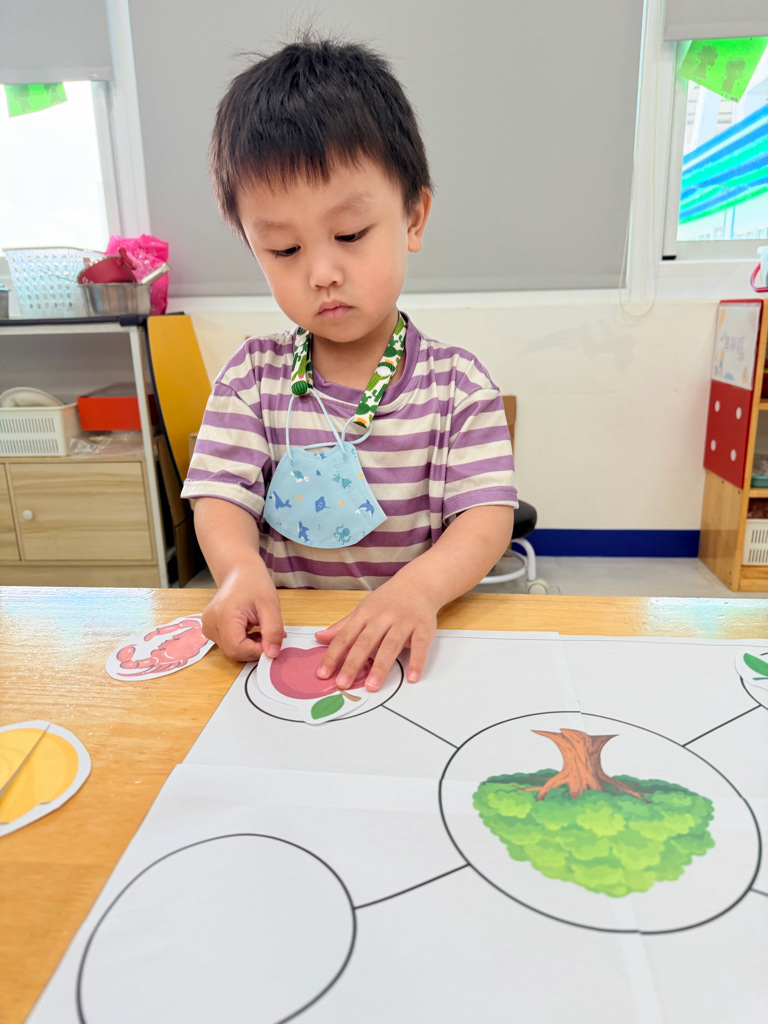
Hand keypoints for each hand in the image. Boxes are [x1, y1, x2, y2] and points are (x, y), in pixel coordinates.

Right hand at [202, 567, 285, 662]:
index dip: (257, 651)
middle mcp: (210, 624)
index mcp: (223, 616)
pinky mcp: (210, 629)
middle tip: (269, 634)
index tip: (273, 642)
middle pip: (234, 652)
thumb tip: (272, 654)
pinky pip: (229, 644)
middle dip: (255, 649)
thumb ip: (272, 631)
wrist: (239, 571)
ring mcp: (208, 627)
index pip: (238, 649)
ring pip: (232, 650)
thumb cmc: (254, 583)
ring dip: (250, 646)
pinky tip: (251, 629)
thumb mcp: (270, 605)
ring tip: (260, 628)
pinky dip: (243, 642)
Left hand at [314, 579, 438, 691]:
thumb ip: (343, 627)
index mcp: (365, 614)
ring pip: (390, 646)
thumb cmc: (388, 600)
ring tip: (372, 686)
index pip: (345, 636)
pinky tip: (412, 677)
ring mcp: (404, 622)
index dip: (333, 655)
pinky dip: (417, 661)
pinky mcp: (423, 627)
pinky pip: (420, 646)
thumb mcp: (363, 609)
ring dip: (381, 667)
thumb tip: (319, 638)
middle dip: (353, 664)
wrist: (418, 583)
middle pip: (365, 642)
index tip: (323, 674)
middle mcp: (383, 618)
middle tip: (342, 684)